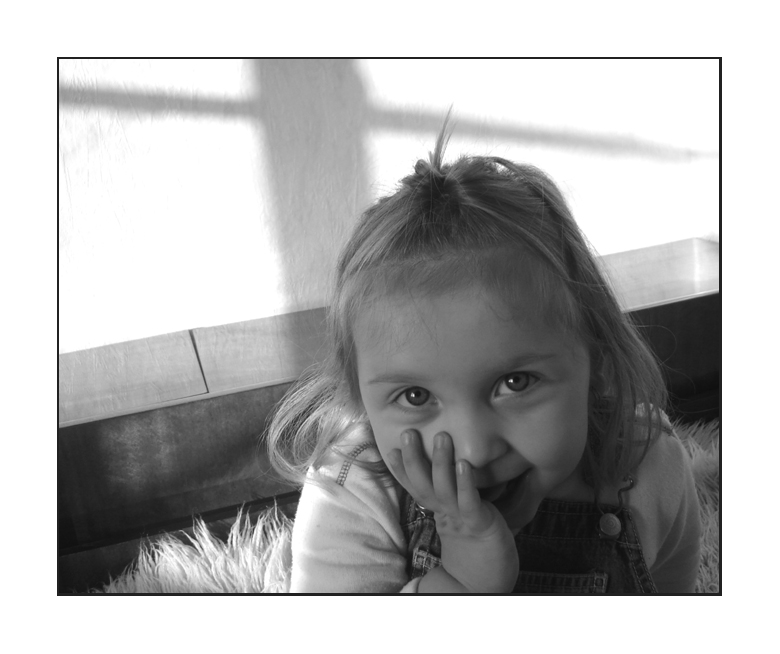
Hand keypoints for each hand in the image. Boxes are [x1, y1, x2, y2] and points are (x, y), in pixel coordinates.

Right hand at [387, 429, 518, 592]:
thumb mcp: (463, 516)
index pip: (415, 487)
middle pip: (423, 485)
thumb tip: (456, 469)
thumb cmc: (480, 546)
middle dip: (414, 459)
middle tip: (408, 433)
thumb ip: (457, 495)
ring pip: (444, 489)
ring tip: (441, 437)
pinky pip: (469, 502)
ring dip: (441, 462)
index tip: (391, 448)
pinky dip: (466, 483)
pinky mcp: (479, 524)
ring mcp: (460, 520)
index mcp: (439, 512)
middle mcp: (445, 515)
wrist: (487, 583)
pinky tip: (464, 464)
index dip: (402, 469)